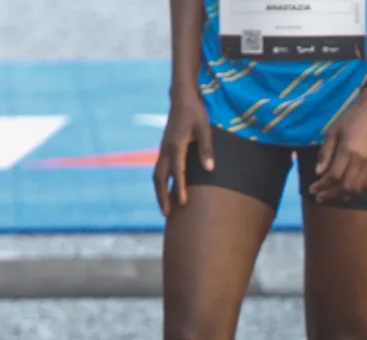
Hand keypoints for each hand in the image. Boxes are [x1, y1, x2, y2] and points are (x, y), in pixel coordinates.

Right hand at [153, 88, 214, 216]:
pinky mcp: (165, 149)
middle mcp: (166, 149)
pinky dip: (161, 184)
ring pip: (157, 175)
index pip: (177, 171)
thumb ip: (207, 149)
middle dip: (162, 197)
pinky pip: (160, 170)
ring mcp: (163, 149)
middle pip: (159, 177)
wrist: (182, 98)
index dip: (180, 188)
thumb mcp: (205, 128)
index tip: (183, 203)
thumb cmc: (196, 113)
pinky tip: (167, 193)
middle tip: (167, 215)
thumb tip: (210, 170)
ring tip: (166, 210)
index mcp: (176, 145)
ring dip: (160, 192)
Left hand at [308, 92, 366, 202]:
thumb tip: (318, 173)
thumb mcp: (332, 133)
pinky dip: (355, 191)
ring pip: (357, 189)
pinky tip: (346, 191)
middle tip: (319, 197)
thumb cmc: (348, 121)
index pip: (333, 176)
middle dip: (331, 195)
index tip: (312, 189)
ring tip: (331, 195)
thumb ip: (325, 154)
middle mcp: (361, 160)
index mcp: (348, 150)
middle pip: (346, 187)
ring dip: (343, 195)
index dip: (321, 185)